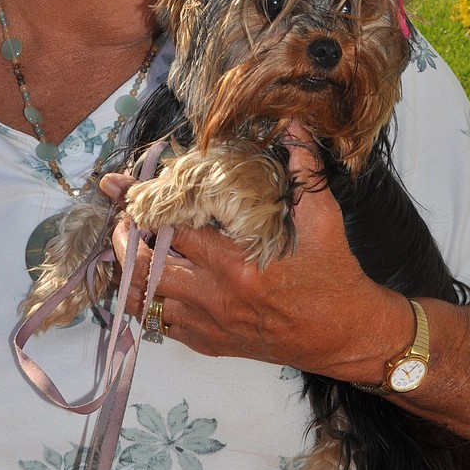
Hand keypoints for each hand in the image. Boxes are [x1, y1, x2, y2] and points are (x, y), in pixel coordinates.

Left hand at [100, 127, 411, 379]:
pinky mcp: (212, 345)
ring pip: (145, 300)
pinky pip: (161, 326)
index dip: (145, 203)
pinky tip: (149, 280)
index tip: (122, 186)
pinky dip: (148, 302)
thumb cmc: (335, 278)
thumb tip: (294, 125)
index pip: (174, 229)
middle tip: (121, 216)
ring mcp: (210, 325)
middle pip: (146, 266)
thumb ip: (304, 170)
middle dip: (124, 238)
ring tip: (126, 246)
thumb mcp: (324, 219)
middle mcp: (216, 298)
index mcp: (238, 264)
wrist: (348, 338)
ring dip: (130, 272)